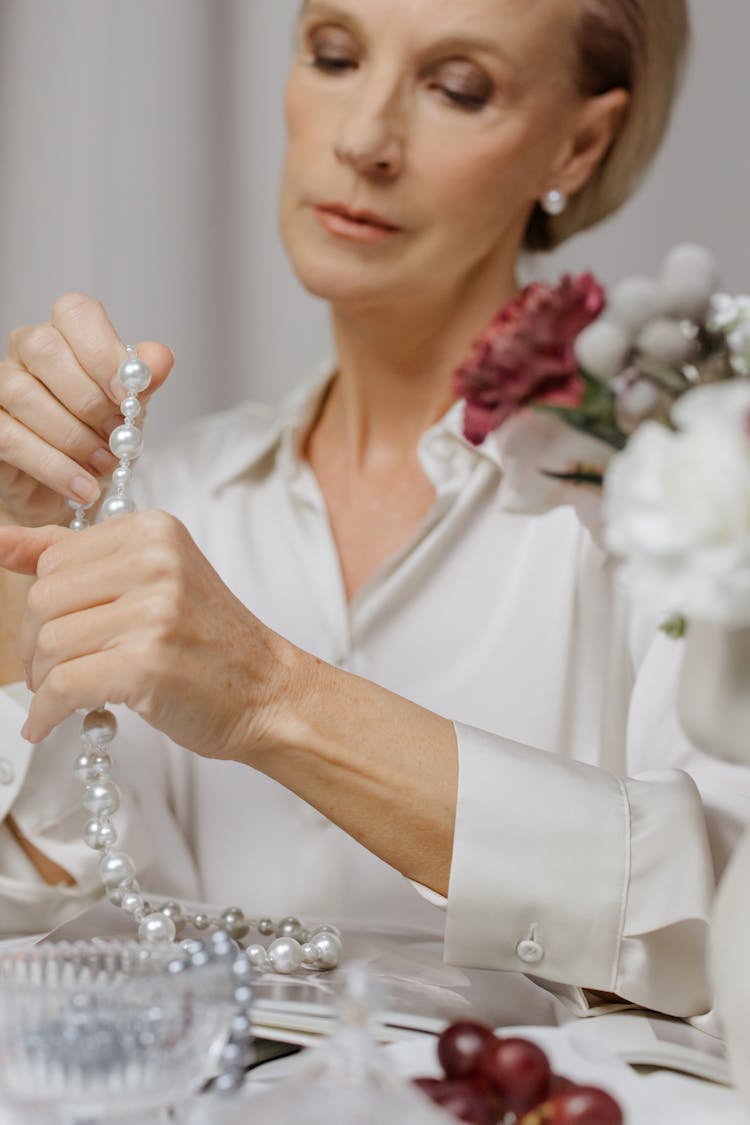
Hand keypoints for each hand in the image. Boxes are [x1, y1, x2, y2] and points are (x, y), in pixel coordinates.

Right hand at [0, 293, 172, 527]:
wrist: (72, 486)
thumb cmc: (99, 436)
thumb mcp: (130, 408)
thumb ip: (144, 381)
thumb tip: (160, 358)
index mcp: (66, 333)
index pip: (76, 312)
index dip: (103, 352)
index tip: (127, 395)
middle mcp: (26, 349)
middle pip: (46, 350)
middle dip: (89, 400)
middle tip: (118, 437)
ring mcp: (0, 384)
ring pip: (25, 395)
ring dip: (74, 438)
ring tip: (105, 465)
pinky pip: (11, 438)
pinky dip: (55, 467)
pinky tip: (83, 487)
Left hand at [0, 512, 301, 758]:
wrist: (267, 692)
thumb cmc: (207, 643)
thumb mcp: (151, 582)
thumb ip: (77, 560)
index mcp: (154, 532)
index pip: (55, 557)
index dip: (43, 604)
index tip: (56, 633)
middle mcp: (156, 562)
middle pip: (43, 598)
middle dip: (34, 645)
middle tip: (50, 673)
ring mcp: (154, 612)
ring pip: (49, 643)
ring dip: (42, 681)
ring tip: (59, 698)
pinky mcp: (148, 663)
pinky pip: (63, 686)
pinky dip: (45, 713)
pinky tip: (47, 724)